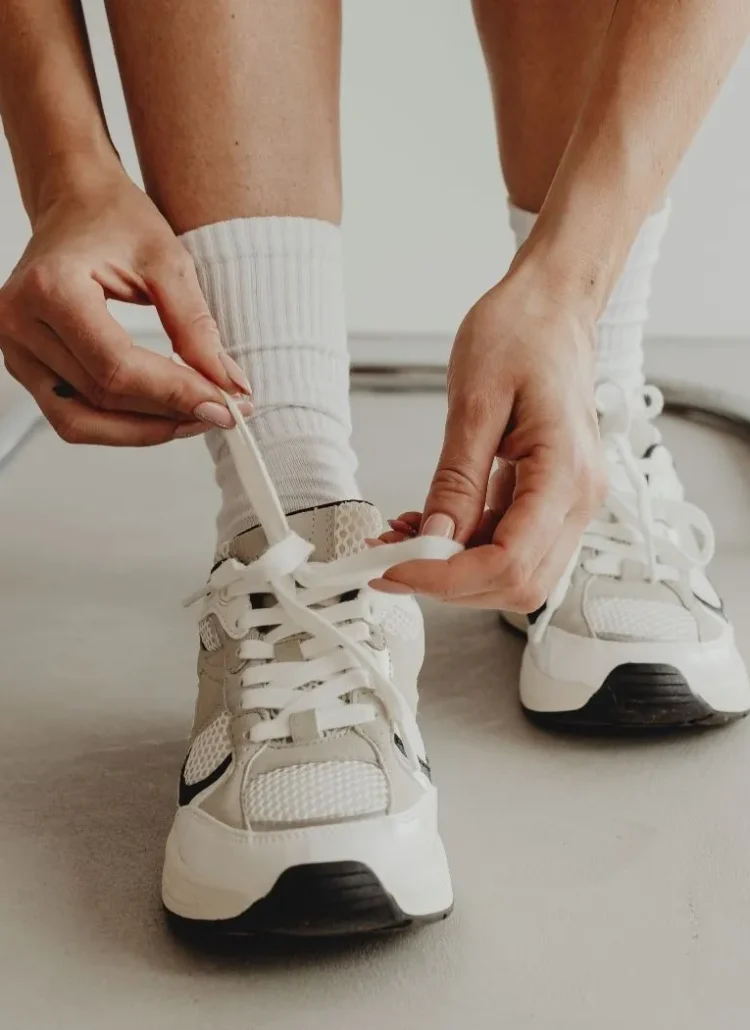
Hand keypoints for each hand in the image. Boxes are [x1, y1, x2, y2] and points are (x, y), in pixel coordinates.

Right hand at [0, 164, 251, 444]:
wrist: (76, 203)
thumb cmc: (115, 220)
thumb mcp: (167, 262)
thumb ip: (196, 327)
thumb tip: (227, 385)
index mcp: (51, 288)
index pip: (116, 366)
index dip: (174, 393)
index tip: (223, 404)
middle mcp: (20, 323)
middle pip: (101, 397)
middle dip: (168, 413)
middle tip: (221, 412)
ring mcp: (16, 349)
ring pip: (82, 421)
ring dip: (145, 430)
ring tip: (195, 417)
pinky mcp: (25, 366)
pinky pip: (73, 414)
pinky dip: (121, 423)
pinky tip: (162, 413)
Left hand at [372, 267, 606, 609]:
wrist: (553, 307)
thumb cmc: (523, 333)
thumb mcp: (475, 402)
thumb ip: (456, 480)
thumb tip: (436, 539)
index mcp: (566, 473)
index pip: (510, 561)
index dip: (448, 578)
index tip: (397, 568)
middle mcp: (579, 497)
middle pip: (519, 583)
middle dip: (451, 584)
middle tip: (390, 563)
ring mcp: (569, 499)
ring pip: (515, 571)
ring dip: (456, 570)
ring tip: (402, 540)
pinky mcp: (551, 495)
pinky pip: (511, 541)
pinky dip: (467, 546)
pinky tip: (428, 525)